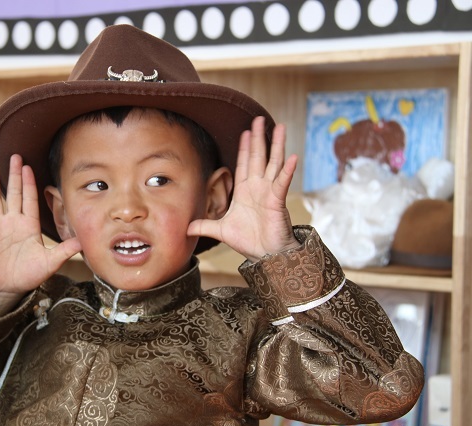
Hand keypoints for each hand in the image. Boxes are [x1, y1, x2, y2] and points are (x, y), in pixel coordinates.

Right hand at [0, 154, 81, 298]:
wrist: (7, 288)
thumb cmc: (29, 275)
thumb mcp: (49, 263)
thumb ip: (64, 251)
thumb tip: (83, 242)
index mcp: (29, 225)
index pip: (30, 200)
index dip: (29, 184)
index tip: (29, 167)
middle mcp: (13, 222)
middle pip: (13, 193)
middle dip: (14, 175)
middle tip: (15, 155)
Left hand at [188, 116, 299, 261]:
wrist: (265, 254)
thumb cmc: (248, 241)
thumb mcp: (220, 230)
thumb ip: (204, 226)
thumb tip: (185, 229)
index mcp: (244, 191)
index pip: (244, 164)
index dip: (244, 147)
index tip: (245, 131)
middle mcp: (258, 187)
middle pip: (258, 157)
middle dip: (258, 138)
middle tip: (258, 119)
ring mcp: (269, 192)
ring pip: (273, 163)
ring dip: (276, 145)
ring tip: (279, 127)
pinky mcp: (277, 200)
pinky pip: (283, 182)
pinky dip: (287, 170)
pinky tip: (292, 156)